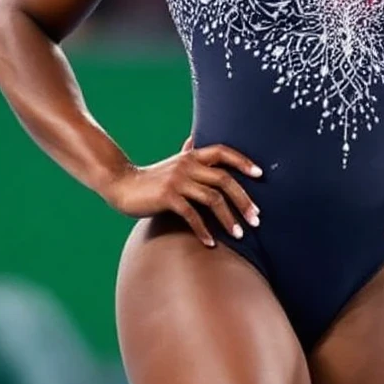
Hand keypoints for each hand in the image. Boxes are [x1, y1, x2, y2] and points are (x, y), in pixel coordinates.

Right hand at [106, 136, 261, 247]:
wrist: (122, 185)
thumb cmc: (152, 178)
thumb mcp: (174, 164)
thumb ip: (188, 155)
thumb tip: (196, 140)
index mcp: (192, 156)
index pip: (223, 152)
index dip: (243, 161)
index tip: (261, 174)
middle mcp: (187, 165)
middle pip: (224, 180)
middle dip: (243, 200)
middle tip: (256, 219)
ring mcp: (177, 181)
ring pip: (212, 199)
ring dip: (228, 219)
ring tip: (239, 235)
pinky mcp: (167, 197)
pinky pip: (192, 215)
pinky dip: (204, 230)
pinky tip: (211, 243)